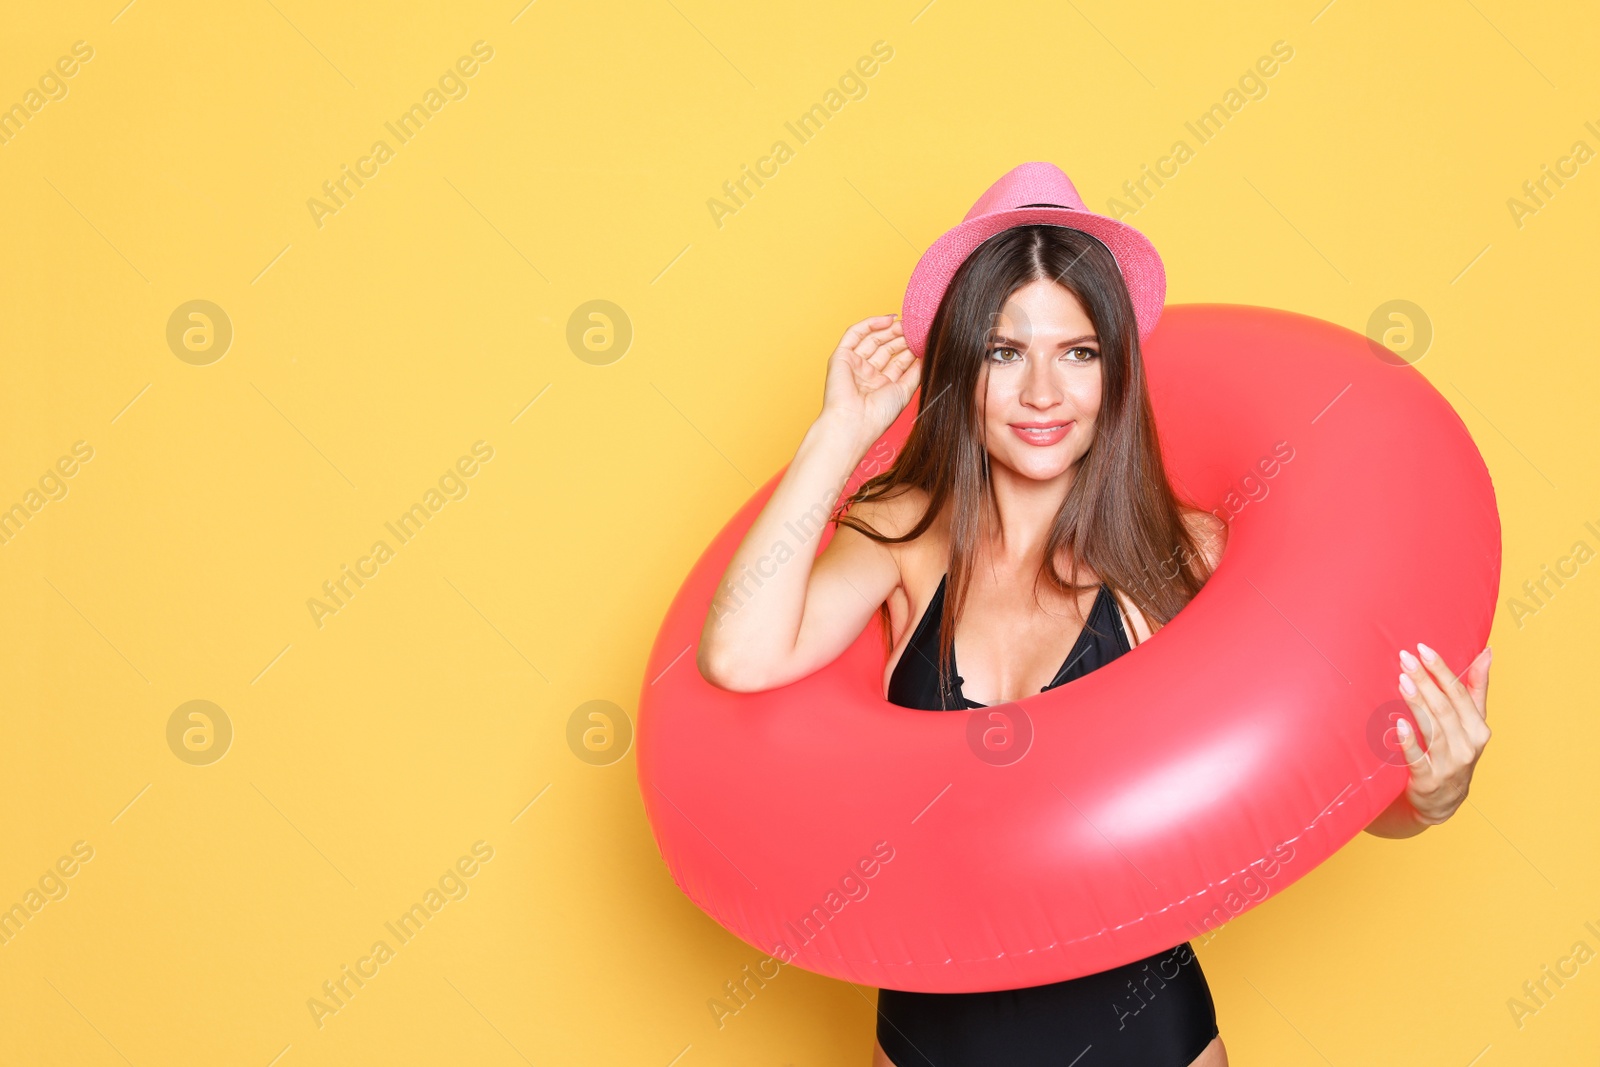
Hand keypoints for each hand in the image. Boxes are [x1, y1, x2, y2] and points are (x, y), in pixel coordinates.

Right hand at [819, 314, 920, 447]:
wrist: (854, 422)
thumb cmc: (878, 415)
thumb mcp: (904, 391)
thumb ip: (915, 373)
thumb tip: (926, 355)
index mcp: (881, 385)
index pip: (897, 361)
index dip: (910, 349)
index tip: (924, 339)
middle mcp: (867, 374)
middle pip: (885, 348)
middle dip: (901, 337)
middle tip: (916, 327)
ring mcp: (853, 365)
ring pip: (872, 339)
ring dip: (889, 330)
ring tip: (906, 323)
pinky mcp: (841, 357)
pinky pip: (854, 334)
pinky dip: (870, 324)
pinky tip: (888, 320)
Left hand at [1393, 643, 1492, 825]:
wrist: (1442, 802)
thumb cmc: (1456, 753)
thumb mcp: (1472, 723)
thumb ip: (1476, 688)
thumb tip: (1487, 652)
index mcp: (1478, 729)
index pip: (1460, 694)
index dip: (1442, 670)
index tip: (1424, 649)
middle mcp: (1467, 746)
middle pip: (1445, 708)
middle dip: (1425, 680)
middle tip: (1406, 658)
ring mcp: (1449, 765)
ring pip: (1432, 729)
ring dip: (1417, 704)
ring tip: (1403, 680)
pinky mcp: (1428, 780)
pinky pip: (1418, 759)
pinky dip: (1409, 742)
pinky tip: (1399, 725)